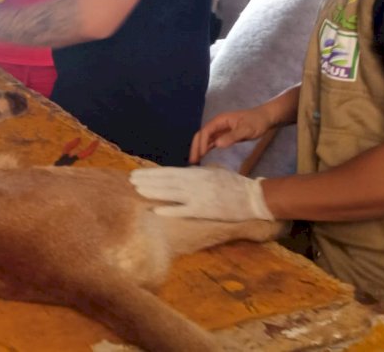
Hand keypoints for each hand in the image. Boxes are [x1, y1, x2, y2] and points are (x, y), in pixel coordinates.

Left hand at [130, 167, 274, 221]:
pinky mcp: (204, 210)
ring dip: (153, 191)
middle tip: (131, 180)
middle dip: (147, 180)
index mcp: (196, 173)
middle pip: (166, 180)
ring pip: (171, 193)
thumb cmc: (233, 184)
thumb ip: (196, 174)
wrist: (253, 197)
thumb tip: (181, 174)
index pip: (168, 171)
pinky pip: (183, 210)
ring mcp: (199, 196)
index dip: (152, 173)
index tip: (138, 173)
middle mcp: (194, 183)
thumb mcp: (213, 173)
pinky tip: (156, 210)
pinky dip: (169, 210)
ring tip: (138, 190)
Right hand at [189, 108, 275, 163]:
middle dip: (196, 147)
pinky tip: (202, 157)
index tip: (202, 154)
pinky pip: (211, 142)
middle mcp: (217, 125)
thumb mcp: (246, 129)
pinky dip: (206, 149)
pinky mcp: (223, 136)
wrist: (265, 118)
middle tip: (192, 161)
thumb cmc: (256, 122)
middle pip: (201, 135)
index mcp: (220, 120)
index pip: (206, 131)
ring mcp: (219, 130)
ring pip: (205, 140)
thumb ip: (232, 136)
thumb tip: (217, 144)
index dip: (202, 142)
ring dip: (199, 149)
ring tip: (194, 162)